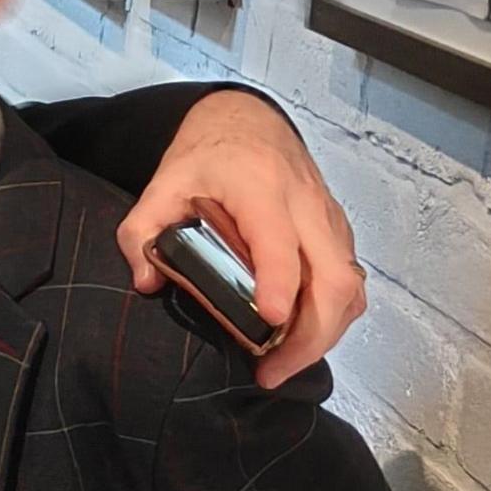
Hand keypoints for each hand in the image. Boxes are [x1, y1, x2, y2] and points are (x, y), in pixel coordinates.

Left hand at [115, 89, 364, 390]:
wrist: (248, 120)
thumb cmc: (208, 154)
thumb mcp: (163, 183)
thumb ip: (142, 230)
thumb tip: (146, 281)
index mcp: (260, 188)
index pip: (279, 240)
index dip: (279, 281)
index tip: (272, 319)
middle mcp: (306, 205)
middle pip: (333, 279)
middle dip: (310, 335)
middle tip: (272, 370)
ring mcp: (329, 220)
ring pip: (349, 287)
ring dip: (324, 334)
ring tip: (283, 364)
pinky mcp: (338, 233)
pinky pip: (349, 282)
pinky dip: (333, 317)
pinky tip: (299, 339)